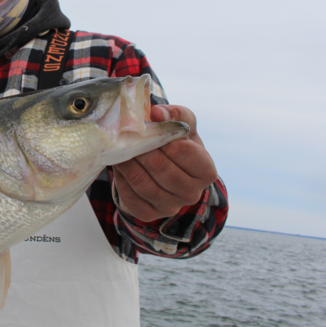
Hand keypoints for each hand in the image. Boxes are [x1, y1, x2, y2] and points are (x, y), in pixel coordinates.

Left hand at [113, 105, 217, 221]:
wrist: (168, 169)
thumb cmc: (179, 144)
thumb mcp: (184, 126)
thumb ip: (175, 114)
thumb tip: (156, 112)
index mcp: (205, 171)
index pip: (184, 152)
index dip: (164, 138)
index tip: (150, 128)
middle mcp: (192, 193)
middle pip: (161, 168)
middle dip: (141, 150)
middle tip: (127, 136)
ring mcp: (171, 207)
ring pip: (143, 184)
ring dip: (127, 164)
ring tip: (119, 149)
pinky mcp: (150, 214)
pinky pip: (130, 198)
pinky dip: (122, 180)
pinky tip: (120, 166)